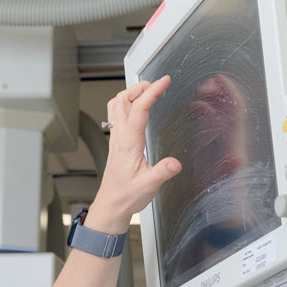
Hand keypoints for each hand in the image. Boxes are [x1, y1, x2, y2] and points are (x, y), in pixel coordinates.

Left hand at [86, 76, 182, 233]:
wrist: (111, 206)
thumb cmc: (126, 197)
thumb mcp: (149, 186)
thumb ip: (162, 172)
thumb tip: (175, 163)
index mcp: (128, 143)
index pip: (140, 109)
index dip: (152, 91)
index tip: (164, 80)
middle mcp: (119, 138)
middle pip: (123, 99)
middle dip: (140, 86)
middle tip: (156, 83)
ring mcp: (116, 139)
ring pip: (116, 105)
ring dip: (130, 93)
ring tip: (146, 90)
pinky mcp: (116, 144)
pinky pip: (117, 116)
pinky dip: (127, 105)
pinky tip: (136, 109)